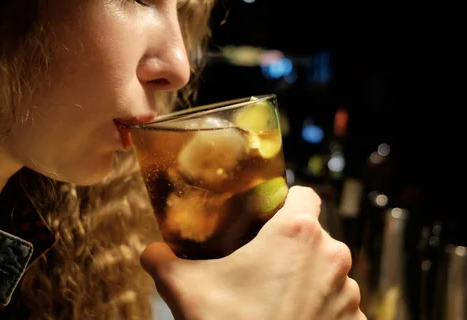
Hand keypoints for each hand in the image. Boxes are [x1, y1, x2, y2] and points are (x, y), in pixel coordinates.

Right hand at [140, 186, 365, 319]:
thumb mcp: (184, 288)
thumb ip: (162, 259)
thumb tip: (152, 252)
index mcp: (297, 233)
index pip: (303, 194)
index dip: (283, 202)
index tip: (264, 218)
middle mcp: (332, 256)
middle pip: (313, 235)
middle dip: (289, 245)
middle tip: (259, 263)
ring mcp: (349, 293)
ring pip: (326, 270)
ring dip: (306, 277)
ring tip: (274, 298)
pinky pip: (338, 305)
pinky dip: (320, 309)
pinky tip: (292, 319)